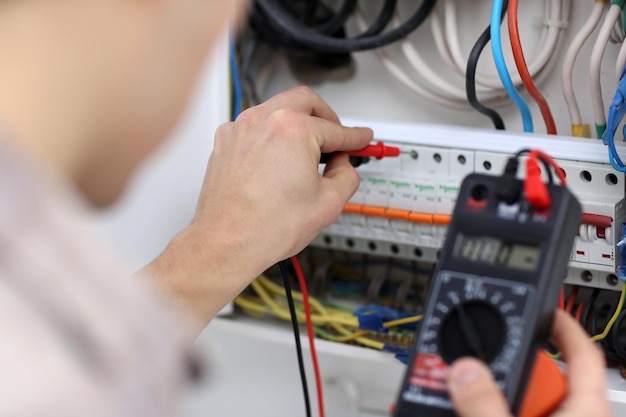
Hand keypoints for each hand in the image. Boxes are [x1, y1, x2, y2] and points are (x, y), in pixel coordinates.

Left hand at [143, 86, 371, 332]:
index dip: (355, 137)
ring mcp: (240, 129)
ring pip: (277, 109)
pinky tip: (279, 160)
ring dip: (297, 123)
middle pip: (305, 101)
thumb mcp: (328, 204)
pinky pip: (255, 127)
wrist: (226, 243)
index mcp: (292, 129)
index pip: (335, 129)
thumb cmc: (265, 227)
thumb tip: (344, 166)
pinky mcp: (225, 142)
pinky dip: (271, 135)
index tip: (361, 139)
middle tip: (337, 138)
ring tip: (307, 152)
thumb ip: (347, 175)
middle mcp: (263, 120)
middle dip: (327, 117)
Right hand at [447, 310, 612, 416]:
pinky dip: (498, 411)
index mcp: (586, 410)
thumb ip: (486, 403)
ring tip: (472, 405)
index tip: (546, 310)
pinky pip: (519, 415)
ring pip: (526, 402)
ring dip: (498, 396)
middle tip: (485, 373)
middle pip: (542, 376)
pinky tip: (475, 413)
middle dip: (510, 369)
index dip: (564, 325)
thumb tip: (465, 370)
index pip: (583, 353)